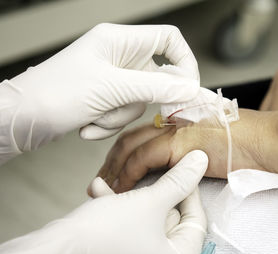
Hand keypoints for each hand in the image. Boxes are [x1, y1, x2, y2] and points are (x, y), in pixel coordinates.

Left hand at [0, 23, 198, 162]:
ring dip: (118, 116)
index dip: (185, 62)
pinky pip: (123, 112)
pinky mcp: (106, 97)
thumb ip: (155, 88)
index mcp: (121, 40)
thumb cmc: (56, 93)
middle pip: (156, 78)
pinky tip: (86, 125)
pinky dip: (108, 123)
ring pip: (139, 100)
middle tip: (127, 108)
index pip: (169, 40)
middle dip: (140, 101)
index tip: (188, 88)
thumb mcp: (111, 89)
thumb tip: (190, 88)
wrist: (23, 118)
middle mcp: (120, 56)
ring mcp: (114, 78)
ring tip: (94, 117)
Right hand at [0, 151, 207, 253]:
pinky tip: (100, 193)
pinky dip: (117, 207)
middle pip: (170, 217)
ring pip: (147, 216)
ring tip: (113, 185)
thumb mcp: (149, 202)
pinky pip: (130, 224)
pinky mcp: (122, 250)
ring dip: (130, 197)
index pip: (196, 220)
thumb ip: (179, 181)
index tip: (181, 169)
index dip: (188, 190)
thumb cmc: (104, 233)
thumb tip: (200, 161)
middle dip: (152, 192)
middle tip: (145, 174)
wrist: (57, 250)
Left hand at [92, 109, 269, 193]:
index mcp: (179, 121)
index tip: (114, 170)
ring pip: (130, 146)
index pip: (141, 133)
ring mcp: (175, 130)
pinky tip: (124, 188)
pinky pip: (143, 159)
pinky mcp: (180, 143)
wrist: (268, 141)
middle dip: (112, 160)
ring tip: (106, 188)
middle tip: (102, 179)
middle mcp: (172, 122)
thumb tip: (179, 165)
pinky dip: (129, 174)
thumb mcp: (213, 144)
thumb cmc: (249, 145)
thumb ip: (191, 150)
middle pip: (129, 138)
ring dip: (115, 169)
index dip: (123, 151)